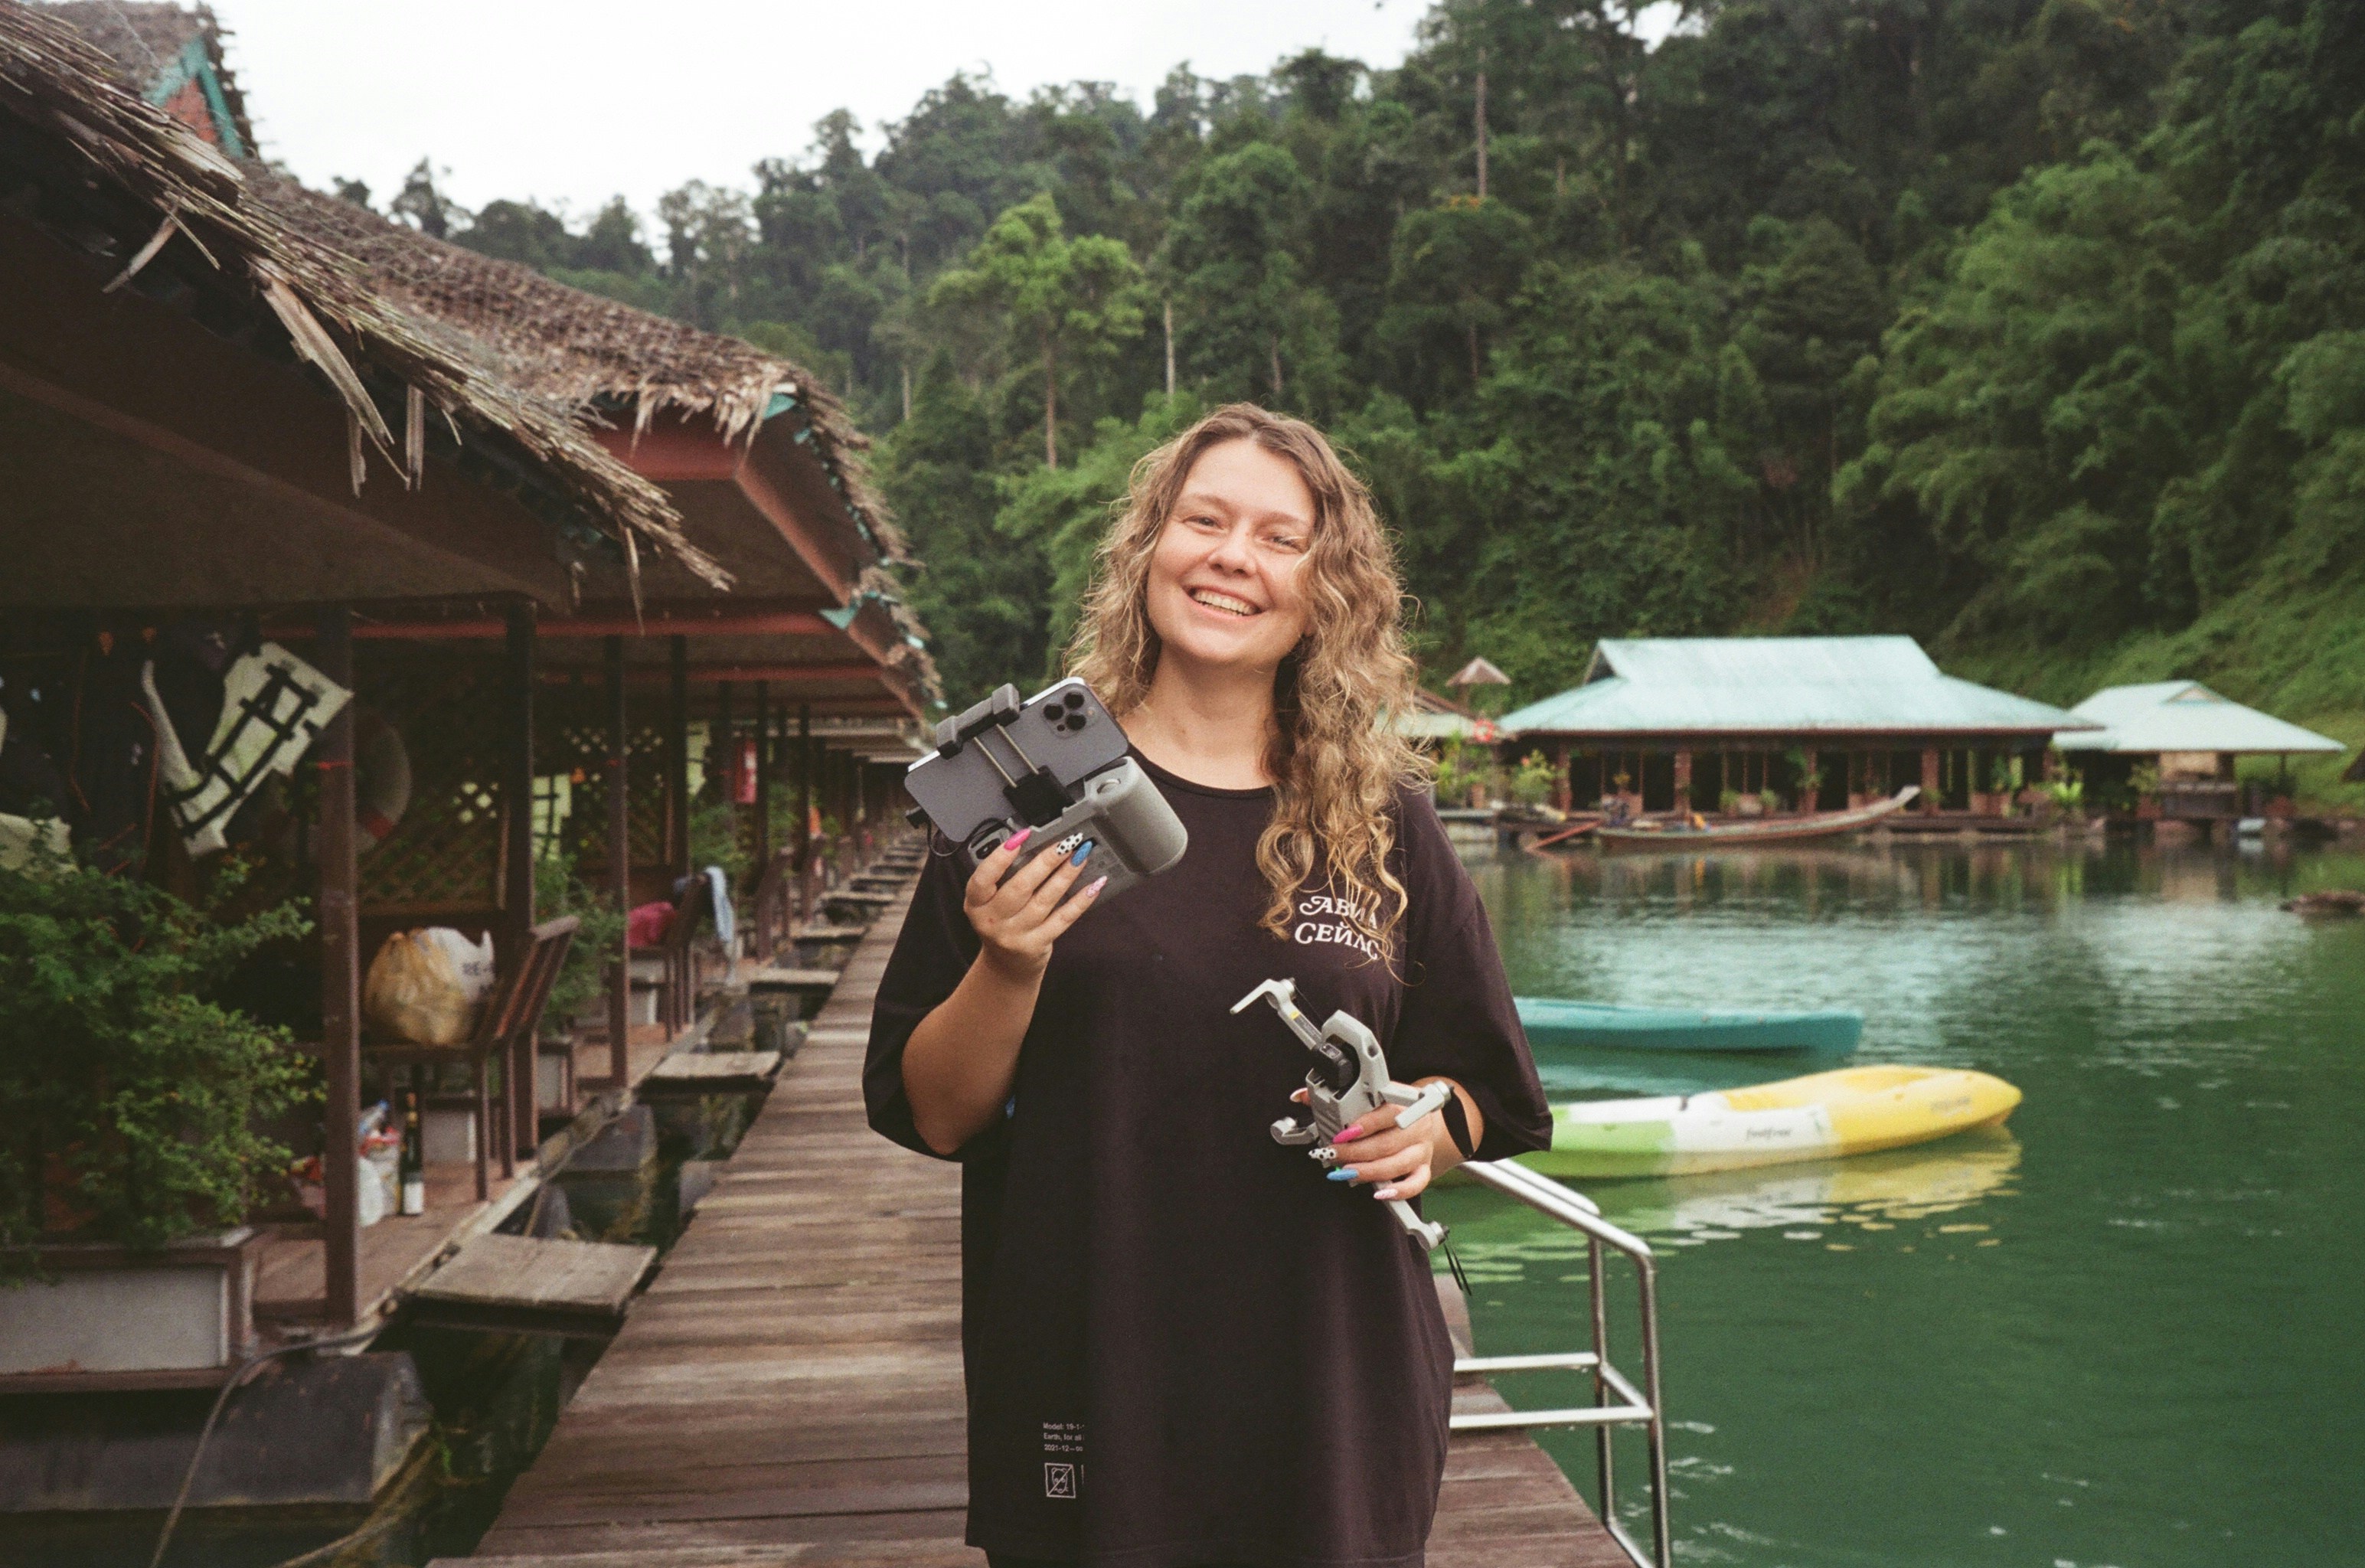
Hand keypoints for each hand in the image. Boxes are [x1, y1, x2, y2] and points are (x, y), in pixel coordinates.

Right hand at [964, 827, 1103, 981]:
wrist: (1006, 966)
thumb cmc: (1001, 923)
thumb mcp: (989, 902)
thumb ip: (1003, 878)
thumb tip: (1034, 844)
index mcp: (976, 904)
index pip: (983, 879)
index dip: (1000, 857)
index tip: (1021, 836)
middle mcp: (993, 921)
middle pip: (1020, 888)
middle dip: (1045, 862)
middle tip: (1065, 843)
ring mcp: (1015, 935)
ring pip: (1044, 901)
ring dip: (1065, 876)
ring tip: (1080, 856)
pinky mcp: (1037, 944)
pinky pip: (1062, 919)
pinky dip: (1080, 901)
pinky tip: (1093, 886)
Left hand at [1301, 1079, 1470, 1201]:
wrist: (1419, 1117)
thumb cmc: (1389, 1108)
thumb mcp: (1369, 1097)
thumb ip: (1336, 1098)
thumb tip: (1301, 1097)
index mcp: (1405, 1103)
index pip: (1387, 1113)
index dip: (1364, 1125)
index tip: (1342, 1134)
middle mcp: (1416, 1127)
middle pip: (1386, 1143)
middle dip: (1355, 1152)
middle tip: (1332, 1154)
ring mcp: (1420, 1149)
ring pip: (1396, 1164)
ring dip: (1367, 1171)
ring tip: (1345, 1172)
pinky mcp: (1423, 1168)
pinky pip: (1415, 1184)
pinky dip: (1398, 1191)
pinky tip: (1379, 1192)